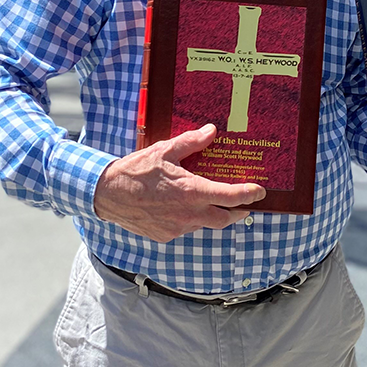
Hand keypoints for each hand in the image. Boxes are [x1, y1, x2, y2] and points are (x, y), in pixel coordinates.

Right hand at [93, 124, 266, 241]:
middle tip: (242, 201)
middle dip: (237, 211)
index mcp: (192, 192)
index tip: (260, 192)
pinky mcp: (165, 235)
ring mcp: (177, 228)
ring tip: (208, 200)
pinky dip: (189, 219)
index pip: (232, 197)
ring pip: (205, 224)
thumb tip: (211, 131)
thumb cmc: (135, 171)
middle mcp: (188, 214)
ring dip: (211, 213)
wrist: (105, 194)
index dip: (250, 195)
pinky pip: (185, 228)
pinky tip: (182, 207)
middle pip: (226, 218)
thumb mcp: (164, 150)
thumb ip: (191, 142)